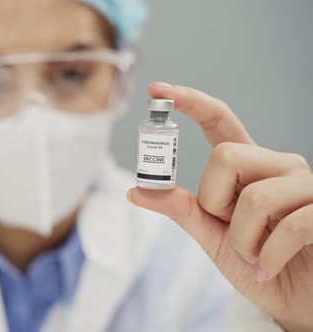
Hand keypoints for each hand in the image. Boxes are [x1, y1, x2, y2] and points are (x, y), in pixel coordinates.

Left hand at [127, 82, 312, 331]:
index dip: (191, 102)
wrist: (296, 301)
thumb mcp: (212, 237)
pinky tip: (269, 266)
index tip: (158, 89)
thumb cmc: (256, 263)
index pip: (220, 121)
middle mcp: (279, 166)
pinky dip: (268, 256)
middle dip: (215, 202)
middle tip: (229, 229)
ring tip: (254, 255)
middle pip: (227, 157)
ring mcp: (307, 186)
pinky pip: (289, 226)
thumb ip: (182, 210)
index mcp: (249, 167)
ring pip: (254, 197)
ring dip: (242, 240)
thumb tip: (135, 190)